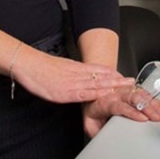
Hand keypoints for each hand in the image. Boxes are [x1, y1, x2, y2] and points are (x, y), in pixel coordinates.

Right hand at [12, 47, 134, 103]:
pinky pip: (83, 93)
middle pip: (101, 77)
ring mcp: (72, 83)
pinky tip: (104, 94)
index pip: (98, 70)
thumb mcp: (61, 66)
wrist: (28, 64)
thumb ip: (72, 72)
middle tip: (131, 81)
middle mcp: (76, 74)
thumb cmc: (42, 67)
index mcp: (76, 67)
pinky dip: (95, 94)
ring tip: (124, 87)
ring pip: (95, 84)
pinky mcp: (65, 93)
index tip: (123, 75)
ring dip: (111, 86)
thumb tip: (80, 76)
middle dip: (116, 80)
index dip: (112, 73)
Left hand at [82, 85, 159, 137]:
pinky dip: (154, 99)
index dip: (132, 112)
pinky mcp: (130, 88)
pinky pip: (144, 92)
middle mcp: (115, 93)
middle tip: (156, 118)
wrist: (91, 91)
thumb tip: (104, 141)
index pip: (119, 106)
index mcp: (105, 102)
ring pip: (140, 93)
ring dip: (152, 103)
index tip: (143, 118)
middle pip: (133, 97)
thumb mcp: (89, 123)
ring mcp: (123, 89)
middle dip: (147, 107)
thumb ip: (96, 132)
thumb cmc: (92, 109)